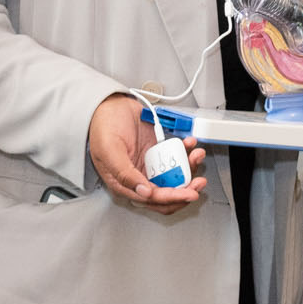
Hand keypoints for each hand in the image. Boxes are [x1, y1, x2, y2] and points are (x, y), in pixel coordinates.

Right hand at [88, 93, 206, 213]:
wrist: (110, 104)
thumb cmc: (103, 126)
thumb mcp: (110, 151)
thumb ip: (125, 174)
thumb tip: (144, 192)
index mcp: (124, 184)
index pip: (152, 199)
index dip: (173, 198)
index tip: (189, 194)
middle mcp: (139, 178)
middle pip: (167, 192)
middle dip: (186, 189)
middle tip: (199, 181)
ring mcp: (150, 165)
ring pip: (175, 176)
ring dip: (189, 167)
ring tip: (196, 155)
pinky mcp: (158, 152)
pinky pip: (176, 157)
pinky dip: (186, 152)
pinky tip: (188, 144)